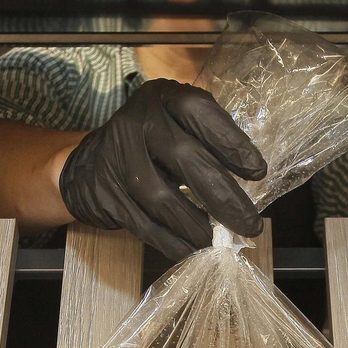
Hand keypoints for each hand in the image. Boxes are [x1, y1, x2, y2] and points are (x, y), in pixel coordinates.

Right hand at [60, 78, 267, 258]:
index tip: (258, 172)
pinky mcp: (105, 193)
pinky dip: (172, 242)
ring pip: (160, 197)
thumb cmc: (150, 144)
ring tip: (219, 241)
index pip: (199, 112)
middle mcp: (137, 122)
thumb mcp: (176, 124)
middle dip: (223, 195)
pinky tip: (192, 249)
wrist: (89, 164)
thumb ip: (208, 141)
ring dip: (195, 225)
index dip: (231, 142)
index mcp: (162, 98)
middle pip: (184, 157)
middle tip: (251, 223)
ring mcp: (117, 157)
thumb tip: (249, 181)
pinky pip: (144, 224)